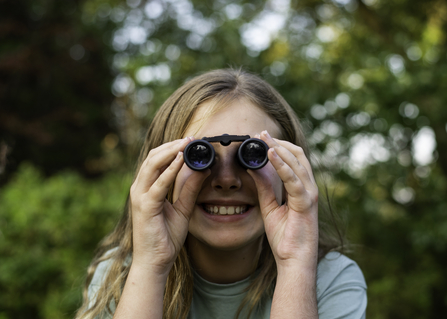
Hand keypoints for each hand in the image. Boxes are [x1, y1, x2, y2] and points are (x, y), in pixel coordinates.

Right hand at [129, 137, 209, 274]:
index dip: (172, 148)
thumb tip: (203, 170)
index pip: (156, 160)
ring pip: (153, 164)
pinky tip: (182, 160)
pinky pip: (159, 183)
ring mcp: (140, 196)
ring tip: (187, 143)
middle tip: (191, 138)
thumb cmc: (165, 237)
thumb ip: (190, 189)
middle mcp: (139, 189)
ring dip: (171, 152)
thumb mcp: (182, 209)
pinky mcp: (145, 206)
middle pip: (153, 157)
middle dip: (172, 145)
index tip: (190, 141)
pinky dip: (170, 170)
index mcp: (146, 188)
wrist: (155, 262)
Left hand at [248, 131, 318, 269]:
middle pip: (297, 155)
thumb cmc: (285, 237)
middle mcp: (309, 188)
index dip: (279, 146)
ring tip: (263, 138)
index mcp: (301, 188)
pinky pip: (293, 179)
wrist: (294, 261)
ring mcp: (309, 194)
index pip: (293, 159)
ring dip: (279, 148)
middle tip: (260, 133)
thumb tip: (253, 168)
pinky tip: (270, 154)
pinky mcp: (306, 203)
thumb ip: (264, 187)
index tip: (261, 138)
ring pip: (297, 162)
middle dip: (278, 142)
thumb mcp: (270, 207)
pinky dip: (282, 165)